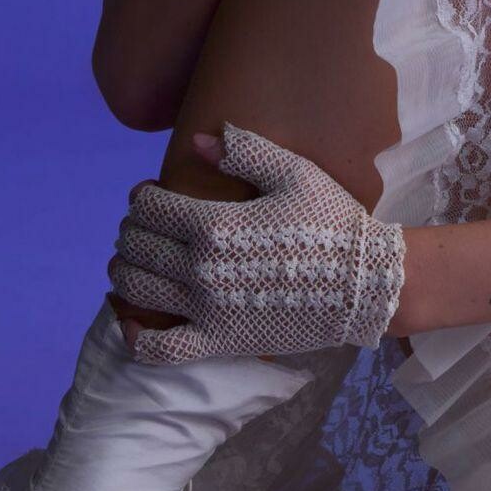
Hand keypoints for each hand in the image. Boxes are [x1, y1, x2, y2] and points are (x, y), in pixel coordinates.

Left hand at [108, 123, 406, 365]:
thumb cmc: (332, 223)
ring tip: (135, 261)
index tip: (151, 194)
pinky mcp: (219, 343)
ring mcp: (208, 310)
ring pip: (136, 290)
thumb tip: (199, 140)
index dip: (142, 196)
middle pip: (136, 246)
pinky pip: (160, 349)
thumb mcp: (295, 174)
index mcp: (216, 224)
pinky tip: (130, 320)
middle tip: (145, 226)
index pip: (149, 206)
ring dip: (124, 270)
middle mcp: (203, 268)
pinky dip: (134, 337)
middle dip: (132, 230)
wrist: (365, 284)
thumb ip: (245, 152)